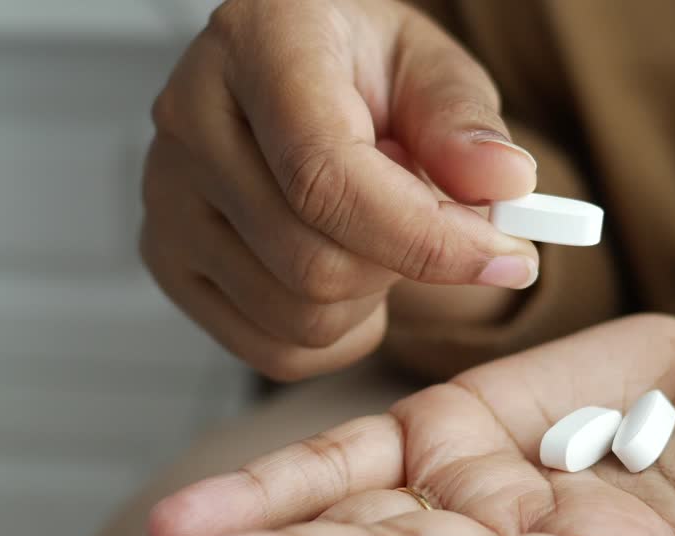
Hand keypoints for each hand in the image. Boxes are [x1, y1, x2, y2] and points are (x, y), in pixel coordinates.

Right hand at [142, 0, 538, 380]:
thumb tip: (504, 183)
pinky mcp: (168, 261)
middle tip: (436, 228)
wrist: (291, 80)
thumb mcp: (429, 68)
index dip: (425, 236)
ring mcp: (167, 199)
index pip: (326, 174)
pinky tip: (348, 278)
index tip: (507, 255)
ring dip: (370, 300)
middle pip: (314, 263)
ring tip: (378, 238)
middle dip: (406, 266)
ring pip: (296, 318)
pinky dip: (334, 337)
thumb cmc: (359, 70)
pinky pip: (270, 351)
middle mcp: (190, 121)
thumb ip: (465, 122)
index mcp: (258, 46)